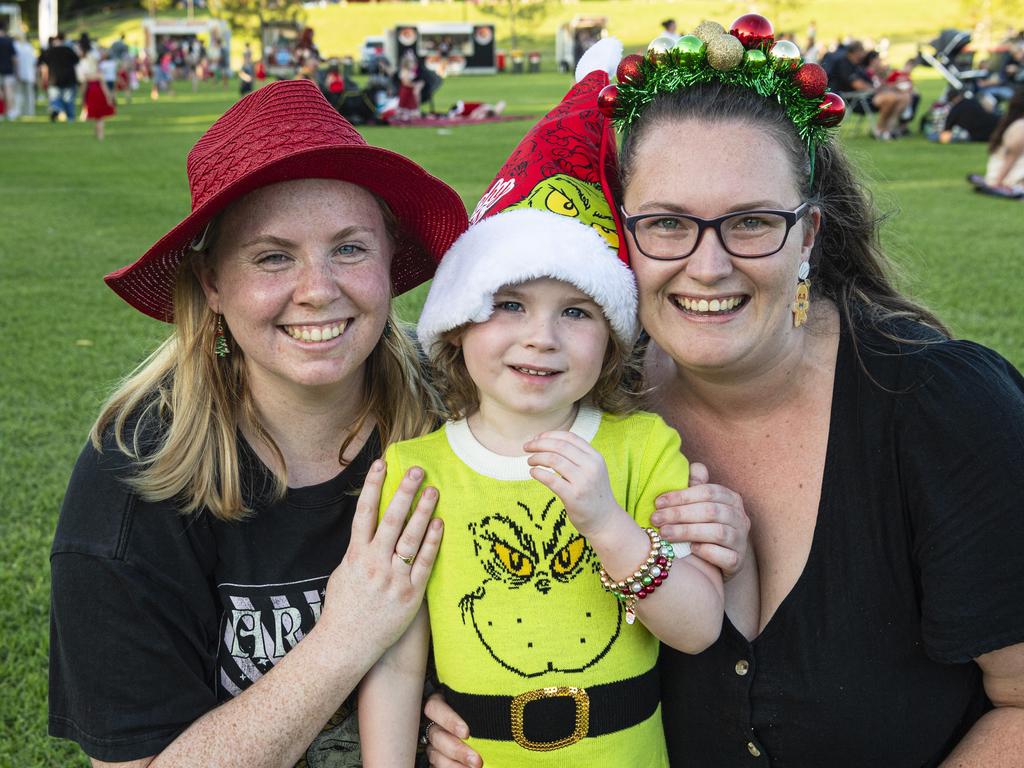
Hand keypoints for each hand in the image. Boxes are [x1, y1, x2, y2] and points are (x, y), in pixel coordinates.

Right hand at [318, 460, 442, 648]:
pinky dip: (432, 543)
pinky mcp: (410, 595)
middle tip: (417, 470)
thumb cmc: (343, 609)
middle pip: (391, 520)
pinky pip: (424, 563)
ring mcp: (393, 579)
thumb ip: (358, 550)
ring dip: (423, 512)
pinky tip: (440, 524)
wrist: (346, 645)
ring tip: (433, 490)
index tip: (382, 464)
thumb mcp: (343, 573)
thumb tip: (369, 527)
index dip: (372, 486)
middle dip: (404, 492)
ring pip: (411, 538)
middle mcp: (374, 564)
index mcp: (355, 556)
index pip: (364, 513)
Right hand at [423, 692, 481, 767]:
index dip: (449, 720)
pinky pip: (437, 766)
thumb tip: (495, 709)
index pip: (434, 708)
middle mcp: (434, 724)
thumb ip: (479, 709)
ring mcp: (433, 744)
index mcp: (440, 704)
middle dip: (457, 750)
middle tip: (476, 760)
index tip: (466, 732)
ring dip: (455, 765)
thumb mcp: (477, 707)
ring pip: (435, 754)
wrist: (486, 729)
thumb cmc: (482, 714)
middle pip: (437, 736)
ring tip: (474, 767)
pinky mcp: (436, 758)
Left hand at [523, 430, 621, 537]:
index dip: (549, 435)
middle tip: (526, 447)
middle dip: (539, 444)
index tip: (536, 438)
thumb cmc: (592, 493)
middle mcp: (591, 466)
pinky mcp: (574, 496)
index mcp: (595, 456)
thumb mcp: (592, 469)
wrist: (605, 520)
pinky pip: (551, 479)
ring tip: (530, 461)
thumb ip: (577, 456)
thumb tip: (547, 442)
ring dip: (537, 458)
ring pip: (553, 460)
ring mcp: (583, 481)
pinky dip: (538, 473)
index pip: (569, 437)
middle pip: (559, 446)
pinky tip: (533, 473)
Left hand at [650, 462, 749, 579]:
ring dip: (687, 531)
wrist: (714, 561)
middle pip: (710, 511)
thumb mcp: (698, 504)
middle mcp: (740, 518)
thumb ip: (696, 486)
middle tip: (655, 519)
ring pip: (718, 532)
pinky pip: (726, 556)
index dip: (681, 496)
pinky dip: (708, 552)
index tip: (657, 502)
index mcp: (731, 499)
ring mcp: (741, 541)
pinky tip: (691, 550)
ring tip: (664, 533)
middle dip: (679, 514)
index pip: (707, 492)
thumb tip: (695, 467)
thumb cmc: (702, 526)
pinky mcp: (738, 562)